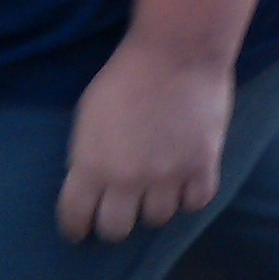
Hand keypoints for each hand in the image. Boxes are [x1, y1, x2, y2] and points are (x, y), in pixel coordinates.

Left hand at [57, 33, 235, 242]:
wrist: (177, 49)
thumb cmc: (126, 75)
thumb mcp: (88, 116)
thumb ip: (86, 156)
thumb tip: (89, 184)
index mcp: (91, 166)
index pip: (75, 219)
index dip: (76, 228)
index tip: (81, 229)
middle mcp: (127, 179)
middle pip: (116, 230)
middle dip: (115, 221)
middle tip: (122, 209)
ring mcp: (167, 175)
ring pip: (158, 219)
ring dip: (155, 205)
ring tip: (158, 187)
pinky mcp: (202, 165)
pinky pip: (196, 203)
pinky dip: (190, 196)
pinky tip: (186, 181)